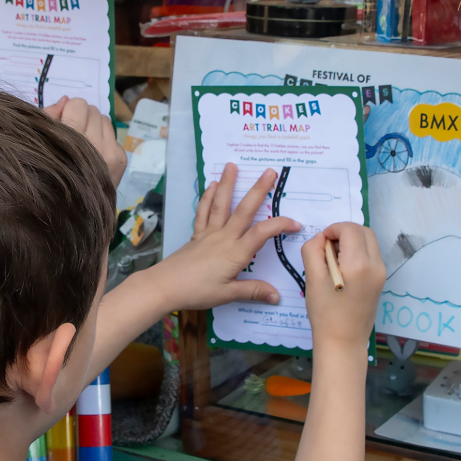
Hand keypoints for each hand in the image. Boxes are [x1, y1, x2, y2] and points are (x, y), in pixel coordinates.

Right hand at [46, 95, 125, 186]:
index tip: (62, 124)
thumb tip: (65, 100)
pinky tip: (94, 153)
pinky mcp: (121, 158)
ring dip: (94, 126)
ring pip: (104, 119)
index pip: (78, 104)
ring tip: (83, 144)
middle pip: (92, 109)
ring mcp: (112, 153)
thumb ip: (49, 118)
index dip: (68, 111)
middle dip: (82, 117)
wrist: (75, 213)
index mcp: (72, 142)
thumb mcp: (39, 145)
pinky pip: (112, 133)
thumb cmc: (49, 178)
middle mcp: (96, 146)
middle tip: (72, 134)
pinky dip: (103, 138)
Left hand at [152, 164, 299, 309]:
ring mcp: (209, 234)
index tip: (296, 223)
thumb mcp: (227, 295)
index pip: (263, 233)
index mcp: (236, 253)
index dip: (280, 225)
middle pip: (244, 210)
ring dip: (227, 184)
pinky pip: (203, 213)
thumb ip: (253, 292)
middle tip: (269, 171)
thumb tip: (277, 295)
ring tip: (232, 165)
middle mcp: (224, 238)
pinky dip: (207, 198)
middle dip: (258, 190)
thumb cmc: (196, 291)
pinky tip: (210, 186)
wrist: (164, 286)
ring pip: (221, 205)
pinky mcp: (197, 235)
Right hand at [301, 222, 384, 353]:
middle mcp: (375, 265)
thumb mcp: (312, 278)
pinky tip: (343, 269)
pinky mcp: (381, 280)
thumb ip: (313, 250)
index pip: (349, 229)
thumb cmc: (324, 312)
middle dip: (344, 232)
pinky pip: (371, 255)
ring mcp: (381, 273)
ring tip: (334, 259)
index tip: (320, 242)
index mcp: (358, 263)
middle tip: (327, 248)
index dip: (333, 229)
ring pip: (369, 242)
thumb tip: (321, 238)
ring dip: (352, 241)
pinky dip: (358, 252)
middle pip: (364, 231)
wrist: (343, 341)